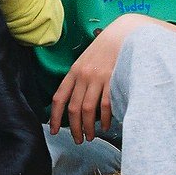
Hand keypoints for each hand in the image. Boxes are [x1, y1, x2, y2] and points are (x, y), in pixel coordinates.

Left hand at [49, 14, 175, 142]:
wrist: (121, 35)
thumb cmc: (103, 51)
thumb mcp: (85, 62)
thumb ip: (77, 80)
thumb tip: (72, 103)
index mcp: (73, 72)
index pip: (59, 98)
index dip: (55, 117)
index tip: (54, 130)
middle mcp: (83, 76)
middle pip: (73, 108)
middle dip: (74, 128)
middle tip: (77, 139)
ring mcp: (98, 79)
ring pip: (88, 109)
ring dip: (88, 127)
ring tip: (90, 136)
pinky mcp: (113, 81)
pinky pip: (105, 105)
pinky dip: (105, 119)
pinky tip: (105, 126)